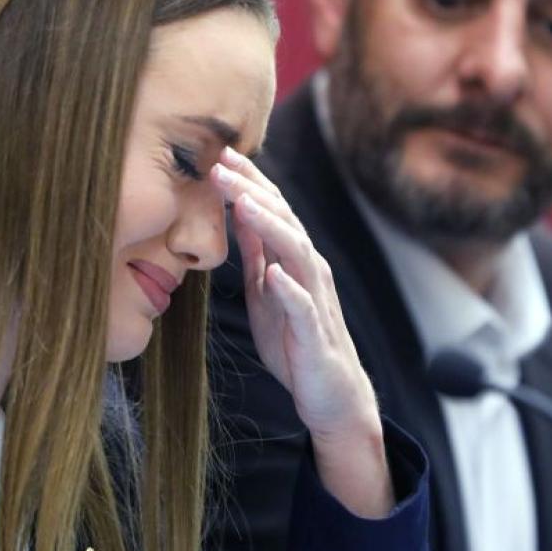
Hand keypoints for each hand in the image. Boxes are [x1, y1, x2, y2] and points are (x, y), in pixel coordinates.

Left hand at [211, 147, 393, 516]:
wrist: (331, 394)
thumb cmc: (295, 341)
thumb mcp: (267, 288)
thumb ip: (257, 251)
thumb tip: (238, 210)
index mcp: (295, 259)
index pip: (273, 209)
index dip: (249, 182)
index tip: (219, 156)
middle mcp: (310, 271)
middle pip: (284, 221)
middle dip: (252, 192)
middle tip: (221, 166)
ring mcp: (315, 300)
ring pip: (296, 254)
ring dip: (271, 227)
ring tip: (244, 205)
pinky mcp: (314, 335)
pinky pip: (304, 307)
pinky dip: (289, 288)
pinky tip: (273, 273)